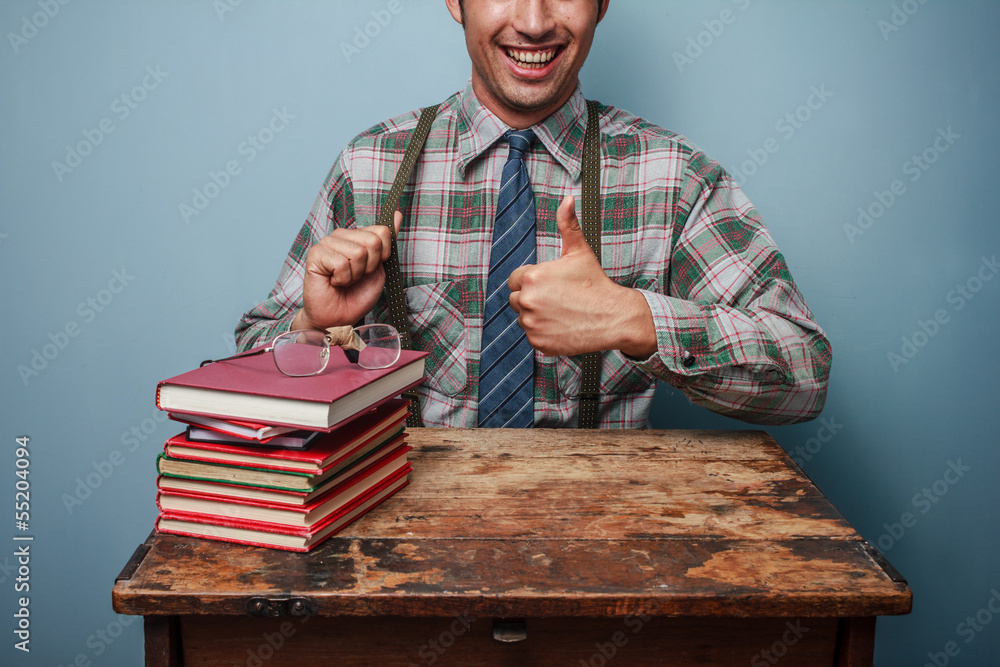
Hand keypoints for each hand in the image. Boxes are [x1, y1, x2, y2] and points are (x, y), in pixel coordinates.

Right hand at [292, 212, 400, 330]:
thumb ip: (387, 243)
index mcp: (357, 237)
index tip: (370, 269)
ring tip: (344, 280)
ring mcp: (327, 243)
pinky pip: (341, 263)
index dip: (382, 255)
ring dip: (354, 274)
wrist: (338, 317)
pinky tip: (333, 281)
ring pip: (358, 252)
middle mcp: (342, 235)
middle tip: (355, 277)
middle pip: (373, 241)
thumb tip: (397, 214)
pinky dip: (342, 279)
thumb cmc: (356, 295)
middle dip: (369, 266)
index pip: (382, 231)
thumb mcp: (379, 269)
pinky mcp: (316, 254)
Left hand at [508, 196, 655, 357]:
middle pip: (516, 299)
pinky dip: (543, 333)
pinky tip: (561, 325)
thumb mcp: (579, 251)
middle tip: (556, 299)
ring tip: (560, 311)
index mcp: (533, 277)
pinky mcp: (539, 342)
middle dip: (532, 298)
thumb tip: (567, 200)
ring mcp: (532, 324)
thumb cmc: (595, 284)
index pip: (515, 279)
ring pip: (523, 318)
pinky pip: (532, 336)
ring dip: (536, 316)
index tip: (549, 285)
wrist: (613, 316)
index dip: (532, 281)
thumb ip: (567, 224)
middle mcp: (528, 301)